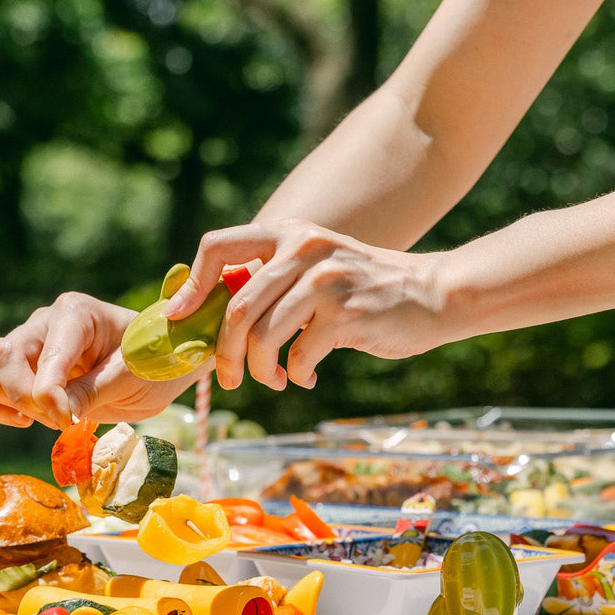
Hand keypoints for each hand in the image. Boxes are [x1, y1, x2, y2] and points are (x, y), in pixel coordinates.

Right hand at [0, 293, 189, 429]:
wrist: (156, 366)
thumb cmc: (150, 362)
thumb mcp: (131, 377)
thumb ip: (93, 391)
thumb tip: (59, 413)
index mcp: (75, 313)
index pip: (46, 356)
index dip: (49, 395)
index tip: (69, 421)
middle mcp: (45, 322)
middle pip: (5, 357)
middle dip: (26, 398)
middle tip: (62, 421)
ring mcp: (30, 343)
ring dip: (7, 402)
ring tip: (44, 419)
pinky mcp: (23, 367)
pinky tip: (26, 422)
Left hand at [164, 218, 446, 390]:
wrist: (434, 294)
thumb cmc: (367, 290)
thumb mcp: (316, 266)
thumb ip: (273, 278)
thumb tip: (212, 312)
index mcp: (289, 234)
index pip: (218, 247)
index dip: (191, 287)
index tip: (180, 318)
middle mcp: (303, 249)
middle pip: (235, 307)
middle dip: (223, 353)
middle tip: (228, 379)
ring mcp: (324, 280)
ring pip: (262, 337)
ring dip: (260, 371)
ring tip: (273, 381)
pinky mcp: (345, 314)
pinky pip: (296, 357)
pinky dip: (295, 376)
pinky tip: (309, 375)